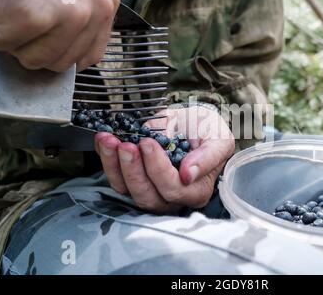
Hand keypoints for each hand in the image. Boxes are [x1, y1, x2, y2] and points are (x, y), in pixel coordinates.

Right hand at [0, 0, 119, 71]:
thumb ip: (84, 18)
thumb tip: (76, 59)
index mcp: (106, 2)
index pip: (90, 56)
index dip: (61, 53)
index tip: (45, 35)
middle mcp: (96, 7)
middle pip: (63, 62)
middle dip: (37, 46)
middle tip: (26, 16)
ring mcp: (69, 12)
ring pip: (39, 60)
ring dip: (19, 42)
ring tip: (16, 10)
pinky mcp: (34, 14)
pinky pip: (10, 47)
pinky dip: (0, 34)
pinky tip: (4, 8)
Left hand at [94, 107, 234, 211]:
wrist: (193, 124)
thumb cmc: (208, 132)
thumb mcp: (218, 138)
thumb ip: (208, 156)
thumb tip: (188, 174)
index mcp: (196, 190)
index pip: (173, 188)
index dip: (158, 168)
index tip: (148, 142)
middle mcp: (172, 198)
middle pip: (147, 195)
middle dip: (133, 170)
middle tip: (126, 144)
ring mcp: (150, 192)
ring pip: (128, 190)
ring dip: (114, 165)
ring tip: (109, 140)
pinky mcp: (133, 183)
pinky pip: (116, 179)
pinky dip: (107, 160)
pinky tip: (105, 140)